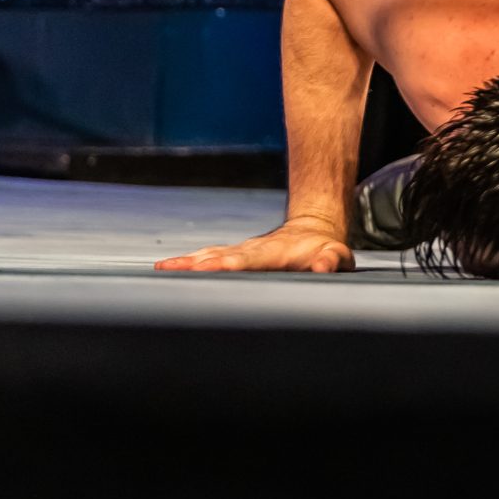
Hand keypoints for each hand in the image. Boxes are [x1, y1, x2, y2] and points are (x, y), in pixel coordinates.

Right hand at [156, 216, 353, 273]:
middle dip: (198, 263)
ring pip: (209, 254)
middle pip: (220, 256)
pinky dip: (187, 261)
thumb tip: (322, 266)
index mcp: (273, 252)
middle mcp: (251, 250)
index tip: (212, 267)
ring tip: (162, 268)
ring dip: (186, 261)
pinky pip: (207, 256)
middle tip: (173, 269)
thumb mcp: (336, 255)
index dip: (231, 263)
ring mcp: (240, 251)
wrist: (314, 229)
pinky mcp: (233, 255)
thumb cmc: (325, 248)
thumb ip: (331, 260)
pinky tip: (167, 268)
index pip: (249, 259)